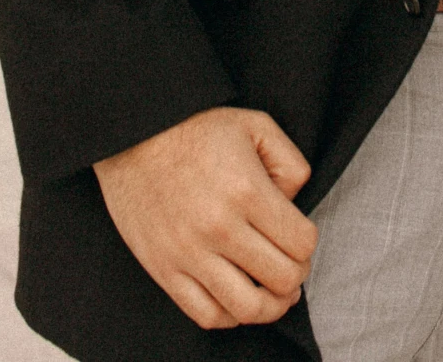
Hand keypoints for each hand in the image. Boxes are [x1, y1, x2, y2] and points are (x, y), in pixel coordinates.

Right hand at [94, 105, 318, 329]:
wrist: (135, 133)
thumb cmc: (196, 128)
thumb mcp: (256, 125)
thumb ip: (289, 163)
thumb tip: (294, 205)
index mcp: (247, 191)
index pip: (300, 243)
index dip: (308, 244)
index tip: (300, 237)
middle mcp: (220, 228)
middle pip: (281, 279)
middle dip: (296, 274)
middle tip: (291, 264)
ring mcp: (189, 254)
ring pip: (247, 308)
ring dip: (271, 306)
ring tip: (272, 292)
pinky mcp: (164, 269)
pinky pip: (206, 314)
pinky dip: (230, 316)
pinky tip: (237, 297)